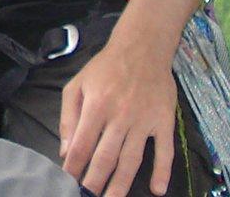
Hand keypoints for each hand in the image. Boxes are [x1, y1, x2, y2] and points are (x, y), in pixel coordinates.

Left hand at [59, 36, 177, 195]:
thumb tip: (65, 150)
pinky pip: (164, 150)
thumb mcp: (77, 85)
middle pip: (105, 157)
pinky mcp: (164, 121)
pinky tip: (157, 189)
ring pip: (131, 159)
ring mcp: (143, 120)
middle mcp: (119, 116)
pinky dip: (162, 171)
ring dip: (121, 184)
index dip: (74, 167)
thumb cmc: (105, 67)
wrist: (142, 47)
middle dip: (95, 181)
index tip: (67, 182)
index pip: (81, 145)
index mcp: (96, 106)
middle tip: (88, 196)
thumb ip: (68, 117)